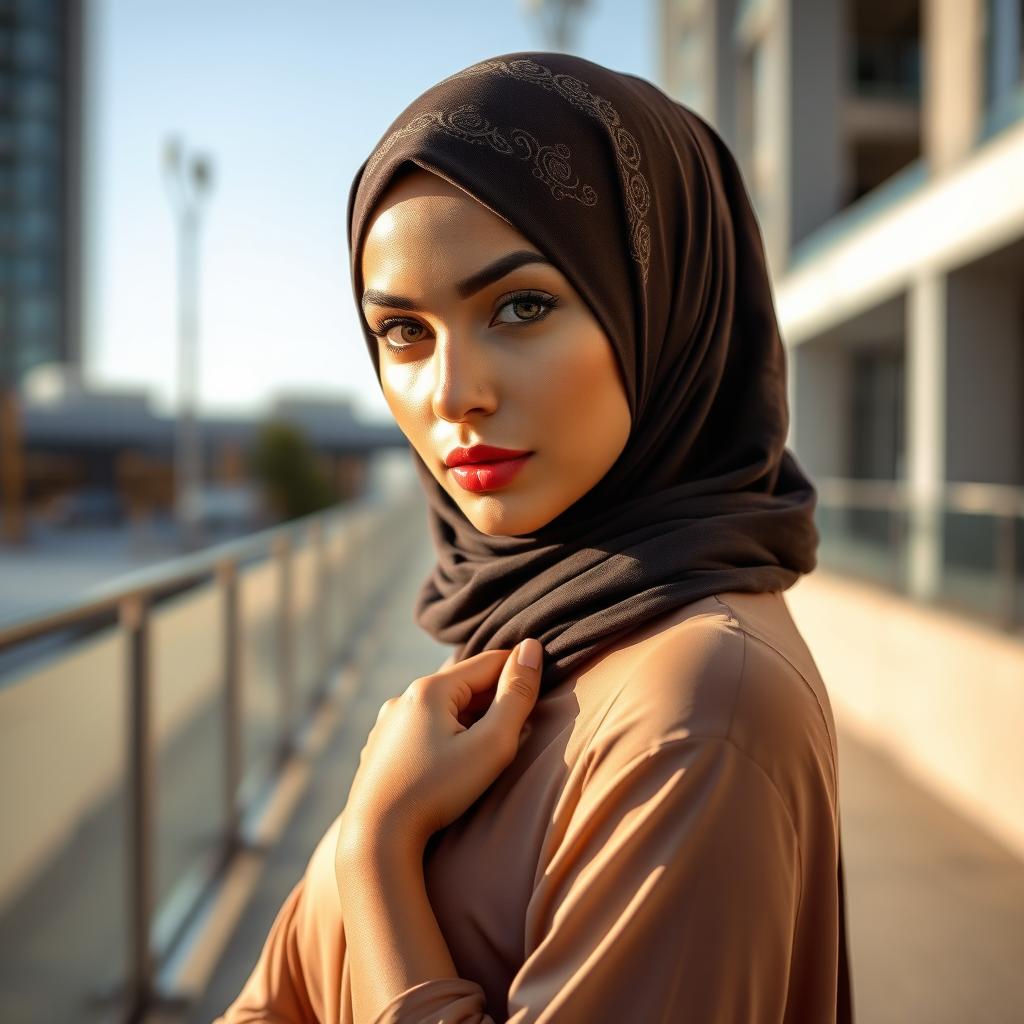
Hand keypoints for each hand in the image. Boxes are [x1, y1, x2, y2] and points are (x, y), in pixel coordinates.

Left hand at [339, 639, 543, 853]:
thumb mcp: (491, 744)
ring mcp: (386, 724)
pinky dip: (443, 735)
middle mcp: (403, 698)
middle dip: (493, 699)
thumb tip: (531, 649)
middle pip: (463, 685)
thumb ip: (516, 696)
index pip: (489, 663)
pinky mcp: (378, 750)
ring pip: (440, 708)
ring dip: (467, 718)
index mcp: (430, 688)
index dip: (519, 672)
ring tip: (488, 743)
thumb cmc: (439, 791)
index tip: (542, 688)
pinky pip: (420, 730)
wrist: (375, 839)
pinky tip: (450, 761)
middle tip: (520, 723)